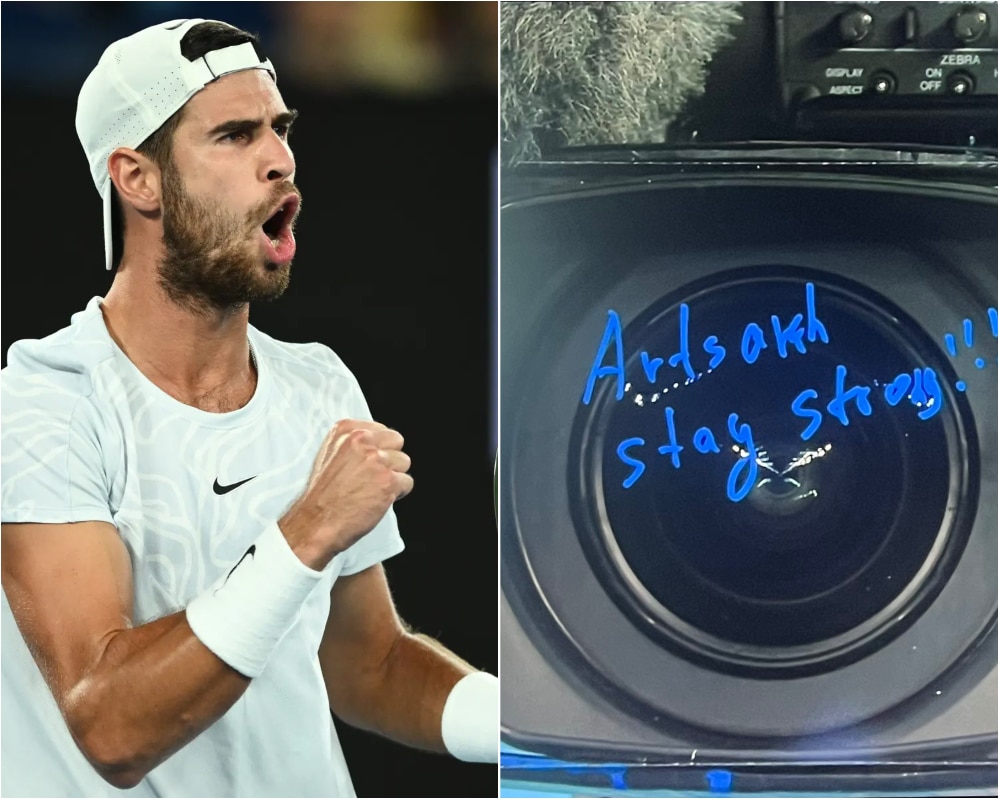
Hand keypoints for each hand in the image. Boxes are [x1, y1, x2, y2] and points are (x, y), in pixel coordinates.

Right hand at [280, 420, 412, 569]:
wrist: (316, 522)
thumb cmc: (321, 496)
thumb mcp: (329, 456)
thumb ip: (354, 445)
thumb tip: (377, 445)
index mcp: (346, 430)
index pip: (382, 430)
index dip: (379, 449)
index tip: (370, 463)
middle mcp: (362, 440)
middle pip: (396, 442)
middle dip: (390, 459)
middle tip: (373, 477)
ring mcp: (376, 460)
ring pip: (404, 462)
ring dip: (393, 478)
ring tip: (372, 490)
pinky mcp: (388, 480)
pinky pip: (407, 483)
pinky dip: (397, 494)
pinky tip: (378, 500)